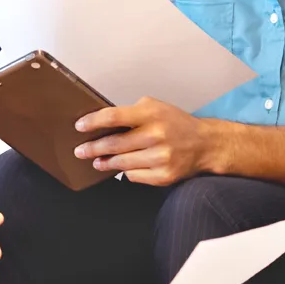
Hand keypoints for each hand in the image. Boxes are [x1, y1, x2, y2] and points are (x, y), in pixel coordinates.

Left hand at [74, 98, 215, 186]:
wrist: (204, 144)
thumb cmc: (176, 123)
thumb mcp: (155, 107)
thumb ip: (132, 113)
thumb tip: (103, 122)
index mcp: (151, 114)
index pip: (114, 116)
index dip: (93, 122)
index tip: (80, 126)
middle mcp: (156, 135)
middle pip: (114, 144)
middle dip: (93, 148)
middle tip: (80, 150)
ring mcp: (161, 157)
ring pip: (122, 163)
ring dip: (105, 162)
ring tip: (97, 161)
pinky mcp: (164, 175)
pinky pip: (135, 176)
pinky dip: (126, 172)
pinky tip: (122, 168)